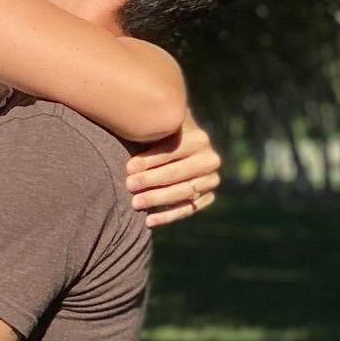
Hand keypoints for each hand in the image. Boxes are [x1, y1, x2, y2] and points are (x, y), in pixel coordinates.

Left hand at [125, 112, 222, 227]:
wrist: (178, 151)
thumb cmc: (159, 136)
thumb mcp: (159, 128)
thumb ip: (152, 125)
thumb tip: (132, 119)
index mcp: (199, 138)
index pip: (173, 151)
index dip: (150, 160)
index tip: (128, 167)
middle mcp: (210, 159)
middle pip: (177, 173)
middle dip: (151, 180)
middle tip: (129, 186)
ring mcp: (211, 180)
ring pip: (183, 193)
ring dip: (157, 199)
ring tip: (135, 204)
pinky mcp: (208, 197)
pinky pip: (188, 210)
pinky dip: (168, 216)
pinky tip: (149, 221)